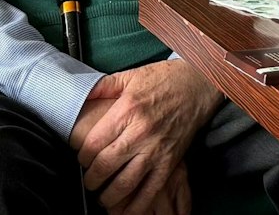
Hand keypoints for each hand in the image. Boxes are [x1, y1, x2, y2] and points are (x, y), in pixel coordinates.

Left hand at [71, 60, 221, 212]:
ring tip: (103, 197)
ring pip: (125, 183)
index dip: (82, 157)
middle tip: (89, 181)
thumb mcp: (130, 76)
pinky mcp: (170, 162)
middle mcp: (140, 132)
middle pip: (105, 165)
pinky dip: (137, 204)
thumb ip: (102, 87)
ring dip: (109, 196)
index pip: (94, 144)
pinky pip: (151, 189)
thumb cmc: (164, 79)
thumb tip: (80, 95)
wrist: (198, 84)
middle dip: (92, 179)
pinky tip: (127, 210)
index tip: (82, 159)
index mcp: (126, 111)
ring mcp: (156, 149)